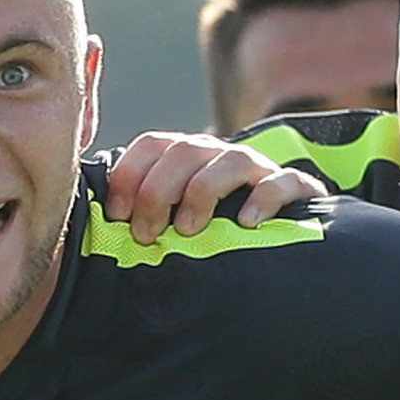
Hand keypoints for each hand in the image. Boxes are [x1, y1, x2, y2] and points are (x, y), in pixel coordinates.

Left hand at [105, 132, 324, 245]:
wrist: (287, 254)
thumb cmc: (220, 243)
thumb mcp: (177, 227)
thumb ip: (145, 215)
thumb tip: (103, 217)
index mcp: (189, 159)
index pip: (153, 145)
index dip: (130, 175)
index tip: (118, 216)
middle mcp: (221, 156)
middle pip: (185, 151)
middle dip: (158, 190)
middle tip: (147, 234)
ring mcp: (260, 170)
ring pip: (229, 160)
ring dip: (202, 192)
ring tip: (190, 230)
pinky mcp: (296, 189)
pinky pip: (282, 182)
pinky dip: (263, 199)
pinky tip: (246, 223)